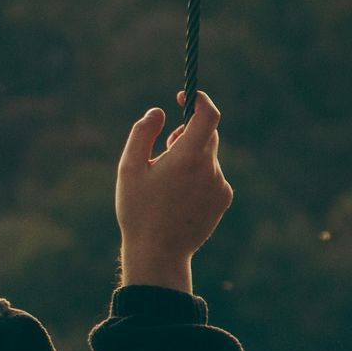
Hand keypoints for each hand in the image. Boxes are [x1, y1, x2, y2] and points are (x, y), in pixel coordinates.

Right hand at [114, 90, 234, 291]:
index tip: (184, 97)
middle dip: (187, 132)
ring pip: (207, 156)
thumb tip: (158, 112)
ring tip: (165, 181)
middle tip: (164, 146)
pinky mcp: (223, 199)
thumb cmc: (138, 210)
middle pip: (207, 134)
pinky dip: (197, 175)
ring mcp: (220, 185)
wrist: (159, 253)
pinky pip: (212, 175)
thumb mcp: (129, 168)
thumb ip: (142, 133)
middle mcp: (210, 168)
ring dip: (190, 156)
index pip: (208, 115)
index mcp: (187, 157)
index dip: (198, 100)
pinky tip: (177, 196)